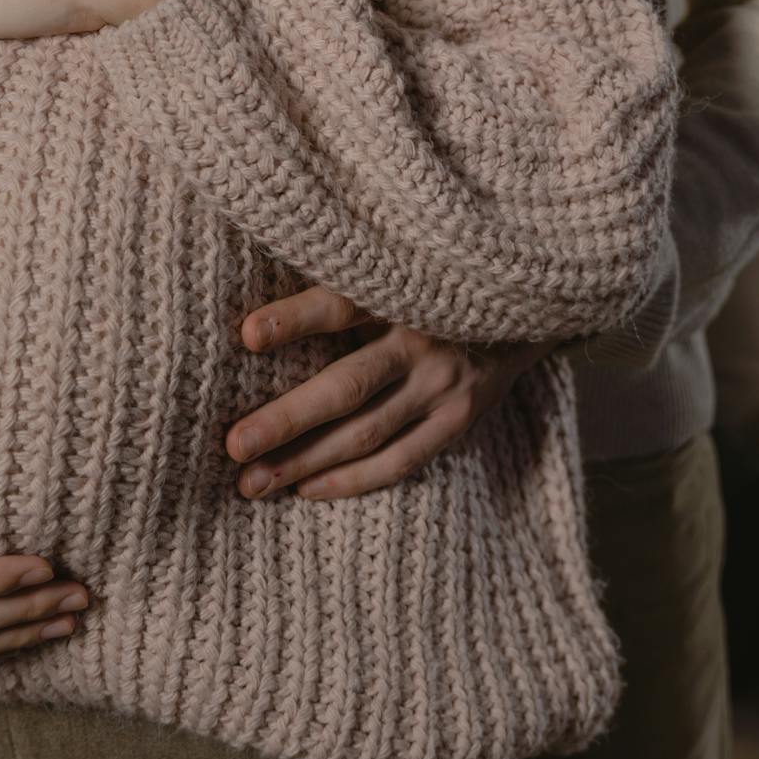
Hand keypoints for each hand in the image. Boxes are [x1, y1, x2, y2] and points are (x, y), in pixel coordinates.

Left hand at [223, 286, 560, 499]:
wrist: (524, 302)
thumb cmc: (429, 281)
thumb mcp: (393, 268)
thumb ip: (339, 283)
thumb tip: (251, 314)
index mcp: (398, 292)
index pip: (338, 306)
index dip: (293, 319)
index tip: (246, 336)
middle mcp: (422, 340)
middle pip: (345, 387)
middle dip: (285, 420)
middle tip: (234, 446)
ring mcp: (444, 386)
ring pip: (366, 434)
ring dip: (305, 462)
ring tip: (250, 483)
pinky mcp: (459, 420)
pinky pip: (400, 462)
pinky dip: (351, 480)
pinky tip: (307, 490)